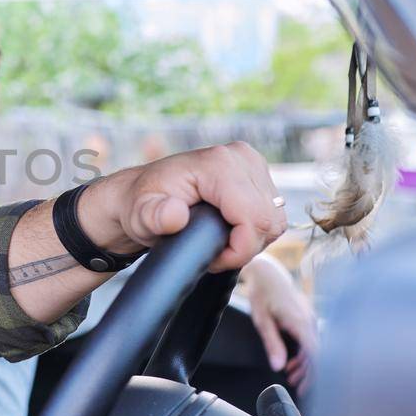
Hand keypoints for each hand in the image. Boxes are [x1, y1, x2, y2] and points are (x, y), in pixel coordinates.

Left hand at [81, 142, 286, 271]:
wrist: (142, 193)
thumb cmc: (142, 205)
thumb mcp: (140, 215)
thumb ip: (155, 216)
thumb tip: (176, 214)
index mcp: (218, 164)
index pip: (255, 218)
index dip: (239, 250)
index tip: (213, 259)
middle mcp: (240, 157)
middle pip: (268, 220)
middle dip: (244, 247)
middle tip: (213, 253)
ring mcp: (251, 163)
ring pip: (274, 219)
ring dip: (250, 240)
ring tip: (218, 242)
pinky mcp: (257, 174)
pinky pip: (272, 214)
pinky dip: (254, 231)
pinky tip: (228, 231)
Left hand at [240, 255, 316, 390]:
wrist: (266, 272)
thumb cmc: (262, 293)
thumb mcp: (262, 321)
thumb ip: (272, 343)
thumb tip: (278, 366)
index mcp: (300, 322)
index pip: (316, 353)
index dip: (316, 373)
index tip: (311, 387)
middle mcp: (309, 321)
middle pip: (318, 354)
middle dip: (311, 373)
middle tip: (301, 390)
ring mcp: (309, 319)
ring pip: (314, 348)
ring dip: (305, 365)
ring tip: (293, 379)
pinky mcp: (305, 318)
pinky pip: (309, 340)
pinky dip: (303, 353)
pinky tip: (293, 363)